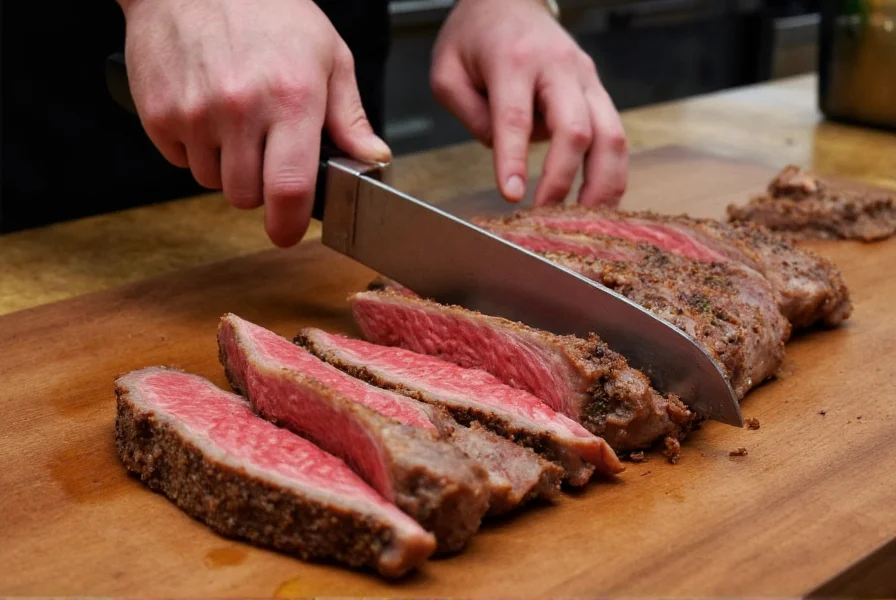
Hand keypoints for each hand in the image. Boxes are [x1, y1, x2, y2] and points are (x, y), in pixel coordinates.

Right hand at [119, 0, 390, 246]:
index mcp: (291, 99)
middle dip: (259, 189)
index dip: (290, 224)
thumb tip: (372, 159)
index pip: (289, 189)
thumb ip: (349, 116)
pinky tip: (206, 112)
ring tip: (234, 123)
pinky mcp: (159, 114)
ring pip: (212, 182)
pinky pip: (180, 160)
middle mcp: (241, 110)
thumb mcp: (327, 55)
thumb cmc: (266, 10)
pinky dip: (194, 149)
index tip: (289, 231)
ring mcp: (195, 114)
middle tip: (264, 154)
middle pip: (247, 197)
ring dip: (226, 168)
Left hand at [431, 0, 627, 207]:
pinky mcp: (598, 90)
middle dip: (564, 179)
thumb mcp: (447, 72)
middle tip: (547, 215)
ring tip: (587, 221)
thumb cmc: (474, 37)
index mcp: (514, 59)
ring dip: (602, 183)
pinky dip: (611, 172)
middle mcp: (559, 66)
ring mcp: (586, 77)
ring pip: (611, 134)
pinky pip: (615, 135)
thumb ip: (471, 116)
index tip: (512, 197)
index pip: (516, 117)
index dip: (514, 160)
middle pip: (576, 128)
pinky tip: (599, 201)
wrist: (510, 0)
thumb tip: (504, 157)